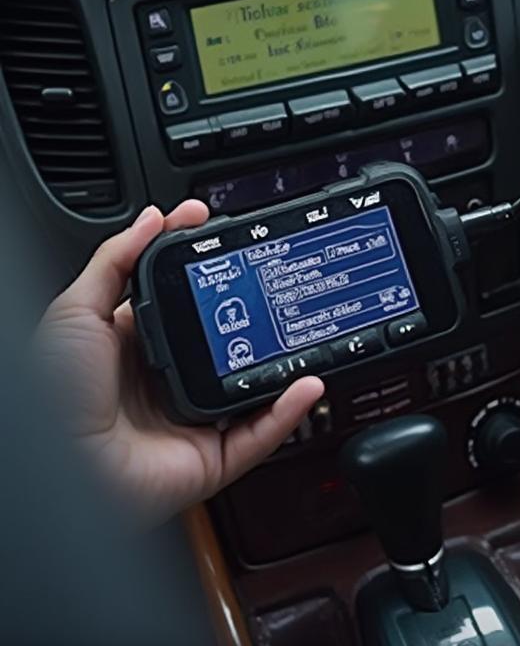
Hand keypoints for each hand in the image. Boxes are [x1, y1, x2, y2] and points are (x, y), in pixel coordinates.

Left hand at [37, 202, 324, 525]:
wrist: (56, 466)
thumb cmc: (49, 397)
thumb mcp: (75, 312)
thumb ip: (116, 260)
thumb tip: (156, 218)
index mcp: (137, 346)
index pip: (188, 303)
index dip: (215, 274)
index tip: (235, 244)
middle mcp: (169, 383)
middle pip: (228, 344)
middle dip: (258, 317)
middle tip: (280, 286)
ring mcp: (192, 421)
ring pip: (254, 389)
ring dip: (284, 364)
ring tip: (304, 333)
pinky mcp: (211, 458)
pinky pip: (260, 434)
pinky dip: (289, 412)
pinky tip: (306, 384)